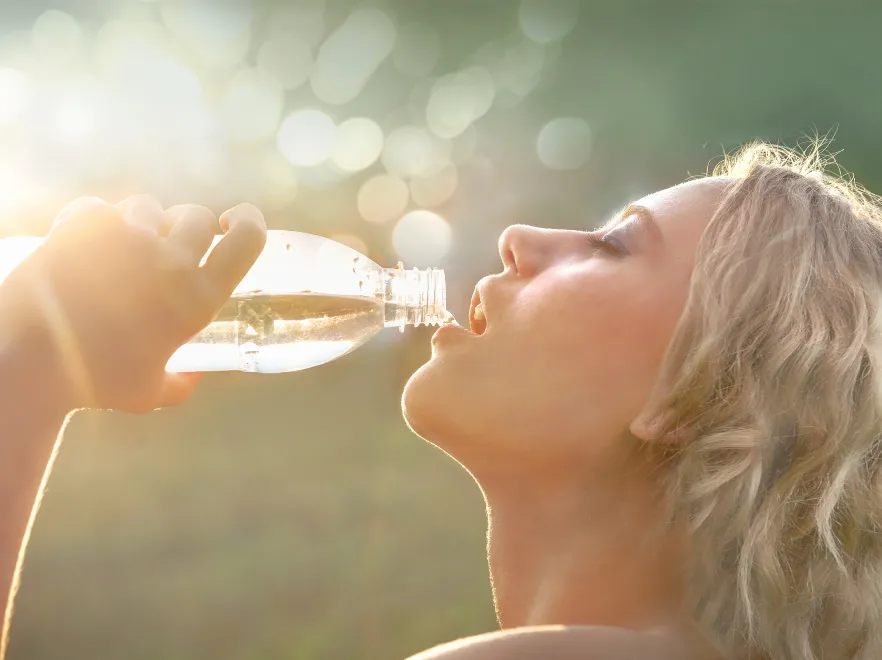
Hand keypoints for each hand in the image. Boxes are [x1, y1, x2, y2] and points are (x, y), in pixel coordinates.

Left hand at [0, 195, 266, 412]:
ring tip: (119, 253)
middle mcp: (170, 262)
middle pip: (198, 216)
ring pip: (149, 207)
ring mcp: (127, 237)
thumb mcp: (149, 394)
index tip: (236, 223)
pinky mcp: (84, 224)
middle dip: (188, 228)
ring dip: (141, 224)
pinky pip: (100, 207)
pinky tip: (83, 248)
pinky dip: (94, 223)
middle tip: (169, 250)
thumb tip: (194, 377)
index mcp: (198, 300)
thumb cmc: (92, 384)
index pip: (248, 240)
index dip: (250, 223)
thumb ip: (180, 384)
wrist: (26, 360)